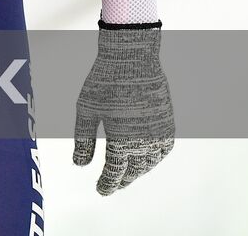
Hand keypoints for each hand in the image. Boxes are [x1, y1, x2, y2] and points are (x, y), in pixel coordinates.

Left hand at [73, 23, 174, 194]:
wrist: (132, 57)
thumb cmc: (104, 81)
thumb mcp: (86, 110)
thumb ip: (83, 139)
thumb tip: (80, 164)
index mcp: (122, 137)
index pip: (115, 171)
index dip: (108, 183)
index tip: (101, 190)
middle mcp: (144, 139)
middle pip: (134, 170)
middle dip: (122, 180)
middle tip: (112, 185)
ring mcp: (159, 131)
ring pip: (150, 163)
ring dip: (138, 172)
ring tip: (126, 175)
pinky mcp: (168, 122)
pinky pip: (163, 150)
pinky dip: (153, 159)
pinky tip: (145, 159)